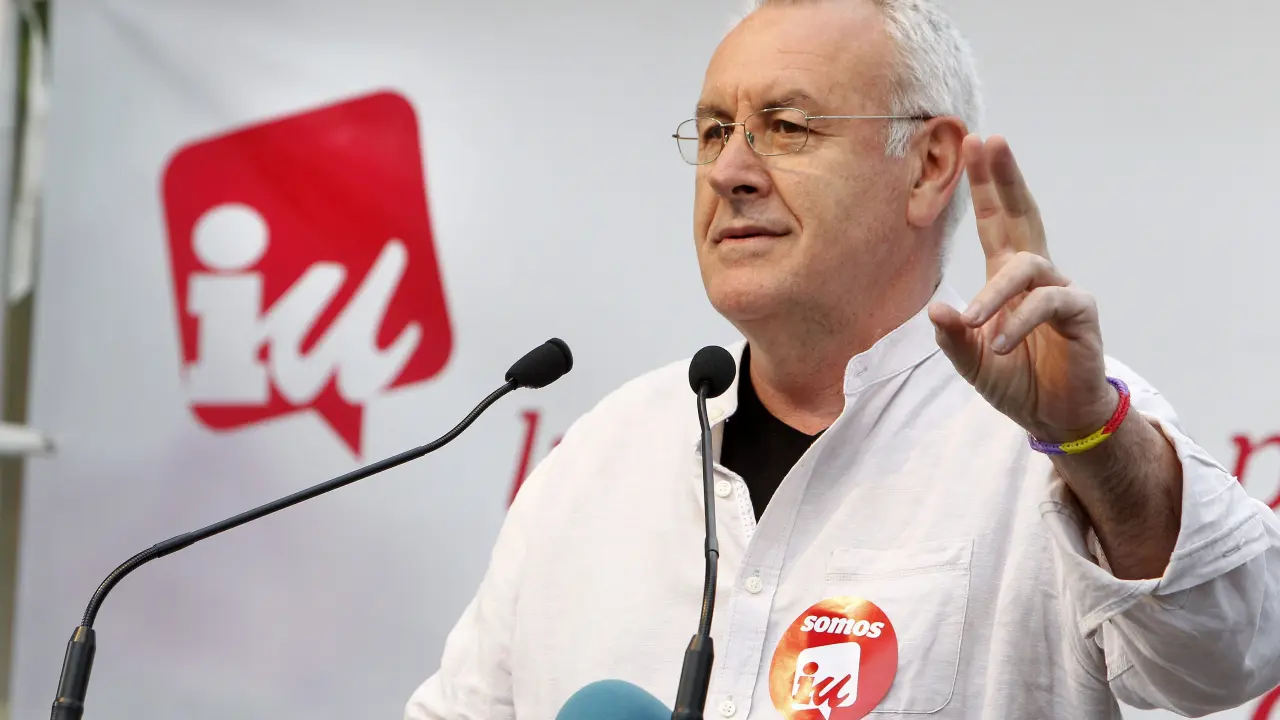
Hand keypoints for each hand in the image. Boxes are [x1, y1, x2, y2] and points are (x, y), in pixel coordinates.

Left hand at [928, 135, 1115, 442]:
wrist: (1056, 417)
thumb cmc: (1017, 381)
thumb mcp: (972, 362)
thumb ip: (953, 338)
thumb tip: (934, 309)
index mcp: (1007, 277)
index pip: (996, 222)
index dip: (986, 185)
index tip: (975, 144)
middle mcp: (1036, 275)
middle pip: (1023, 214)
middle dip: (1006, 178)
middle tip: (992, 141)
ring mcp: (1061, 290)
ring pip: (1026, 267)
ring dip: (993, 295)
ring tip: (973, 324)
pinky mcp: (1081, 314)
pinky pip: (1048, 304)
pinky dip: (1019, 322)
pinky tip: (998, 344)